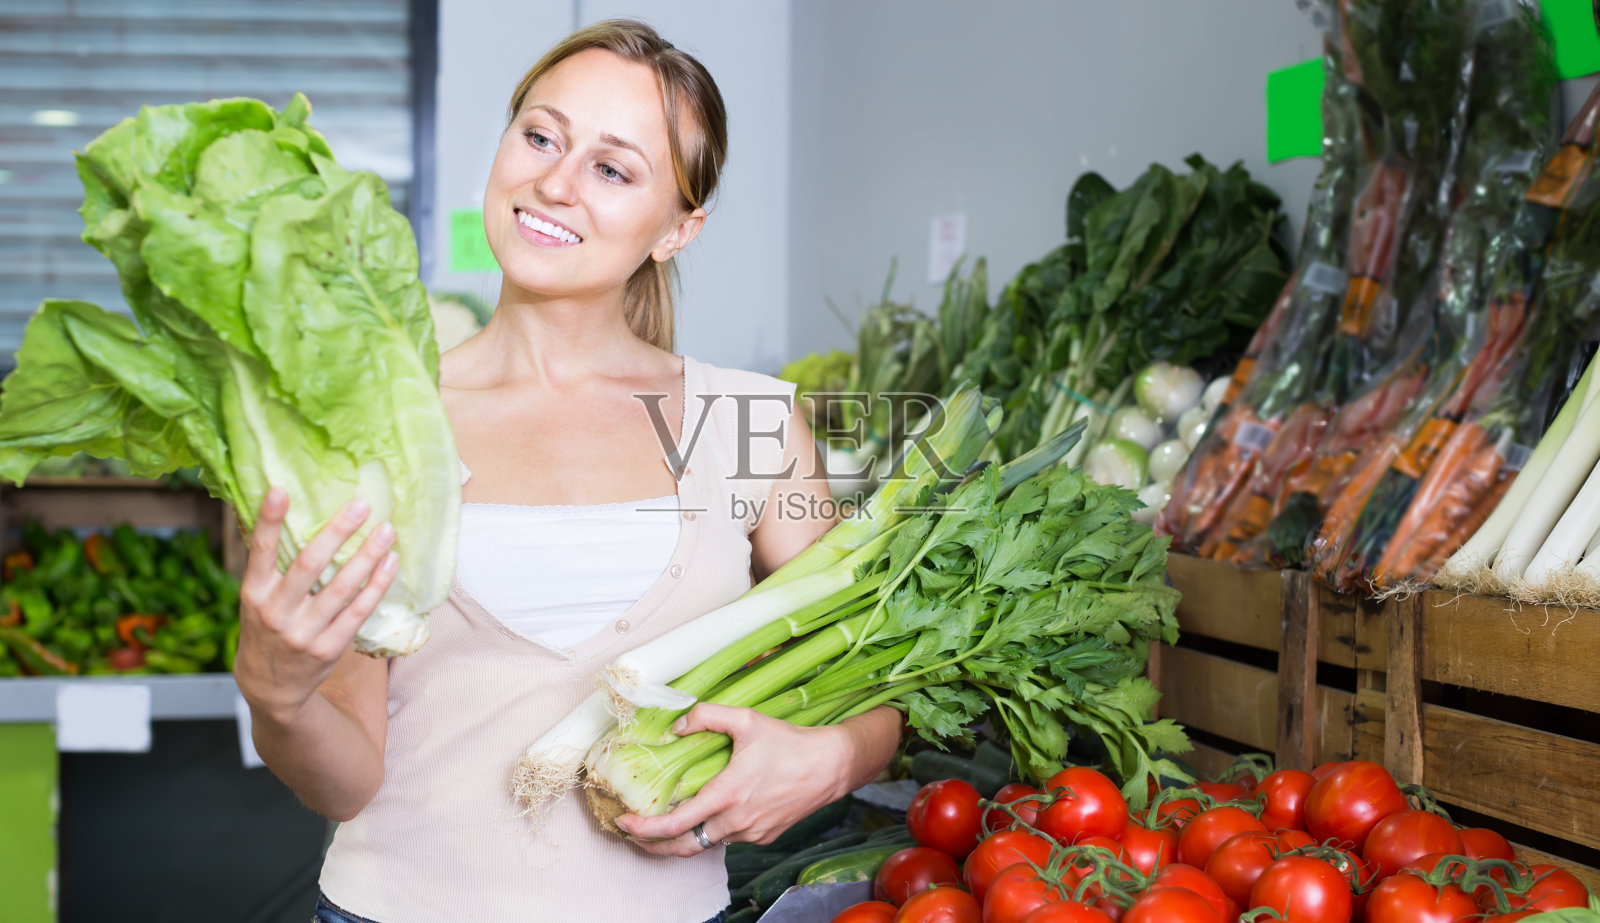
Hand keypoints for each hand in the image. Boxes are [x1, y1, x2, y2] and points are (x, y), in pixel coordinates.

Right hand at [232, 488, 397, 724]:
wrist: (269, 687)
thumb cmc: (265, 629)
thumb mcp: (255, 600)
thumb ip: (270, 566)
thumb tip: (285, 515)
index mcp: (253, 594)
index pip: (260, 552)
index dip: (269, 521)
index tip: (280, 490)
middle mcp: (275, 612)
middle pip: (309, 564)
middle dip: (337, 532)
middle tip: (362, 505)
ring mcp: (302, 633)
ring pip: (341, 588)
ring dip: (367, 556)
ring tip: (386, 530)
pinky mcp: (328, 648)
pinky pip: (358, 612)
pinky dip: (376, 586)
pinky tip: (390, 564)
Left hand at [614, 703, 852, 856]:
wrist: (831, 766)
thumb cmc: (790, 742)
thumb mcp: (746, 720)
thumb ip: (707, 716)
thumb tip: (676, 725)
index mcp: (727, 795)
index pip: (675, 824)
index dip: (644, 829)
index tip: (624, 822)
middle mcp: (737, 821)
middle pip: (684, 846)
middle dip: (654, 846)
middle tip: (634, 836)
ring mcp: (751, 832)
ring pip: (708, 841)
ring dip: (685, 836)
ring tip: (666, 823)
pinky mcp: (764, 836)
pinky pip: (730, 837)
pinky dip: (713, 829)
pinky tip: (709, 813)